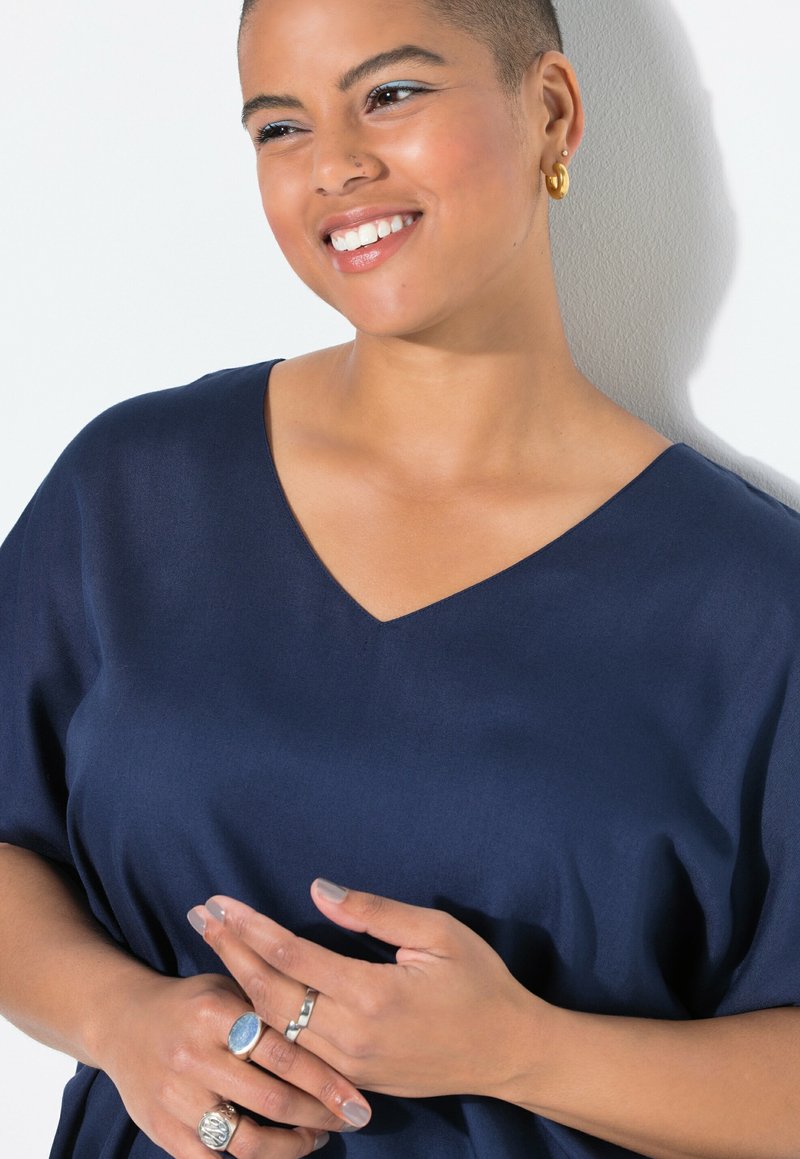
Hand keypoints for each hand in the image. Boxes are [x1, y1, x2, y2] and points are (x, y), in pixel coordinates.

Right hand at [95, 969, 371, 1157]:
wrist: (122, 1022)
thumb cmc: (193, 1003)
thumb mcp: (228, 986)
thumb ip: (270, 1005)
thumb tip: (335, 1028)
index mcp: (217, 1012)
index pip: (283, 1053)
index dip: (325, 1081)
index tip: (358, 1100)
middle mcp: (195, 1056)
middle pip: (271, 1100)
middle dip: (319, 1117)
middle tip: (349, 1120)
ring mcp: (176, 1097)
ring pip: (246, 1141)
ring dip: (291, 1148)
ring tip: (315, 1139)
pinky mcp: (161, 1129)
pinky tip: (276, 1155)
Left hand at [189, 881, 546, 1099]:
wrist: (509, 1053)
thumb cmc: (480, 983)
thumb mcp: (438, 934)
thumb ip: (374, 913)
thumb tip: (318, 890)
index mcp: (372, 994)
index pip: (292, 958)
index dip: (250, 927)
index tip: (219, 902)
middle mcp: (351, 1036)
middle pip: (270, 993)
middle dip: (230, 950)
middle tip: (199, 915)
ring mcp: (349, 1065)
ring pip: (275, 1028)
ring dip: (239, 984)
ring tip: (213, 947)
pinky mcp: (354, 1080)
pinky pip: (295, 1054)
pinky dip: (264, 1023)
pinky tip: (245, 998)